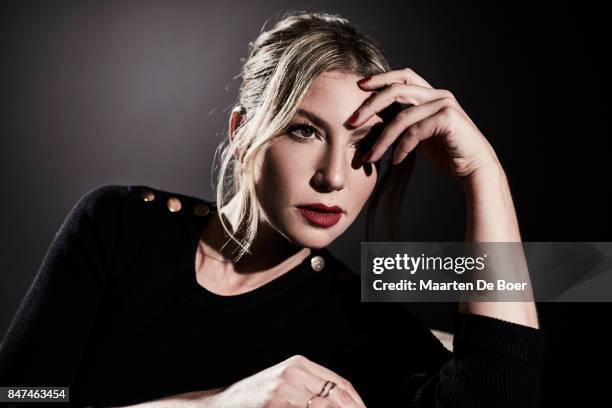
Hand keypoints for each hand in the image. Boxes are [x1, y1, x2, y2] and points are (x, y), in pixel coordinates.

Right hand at [213, 354, 366, 407]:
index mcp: (299, 364)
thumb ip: (309, 388)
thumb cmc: (254, 398)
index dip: (357, 401)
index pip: (339, 382)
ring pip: (324, 407)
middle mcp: (293, 372)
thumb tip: (340, 401)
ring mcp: (283, 389)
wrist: (221, 405)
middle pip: (336, 395)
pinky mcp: (274, 403)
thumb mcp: (284, 384)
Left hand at [351, 68, 500, 180]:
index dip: (380, 78)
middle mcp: (438, 94)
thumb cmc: (446, 152)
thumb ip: (402, 122)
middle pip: (397, 89)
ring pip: (402, 116)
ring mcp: (444, 104)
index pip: (402, 76)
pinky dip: (401, 148)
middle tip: (351, 122)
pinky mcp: (447, 119)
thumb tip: (373, 119)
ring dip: (382, 139)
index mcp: (431, 93)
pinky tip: (394, 161)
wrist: (474, 167)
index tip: (358, 86)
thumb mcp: (419, 134)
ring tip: (369, 157)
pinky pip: (414, 132)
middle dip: (370, 105)